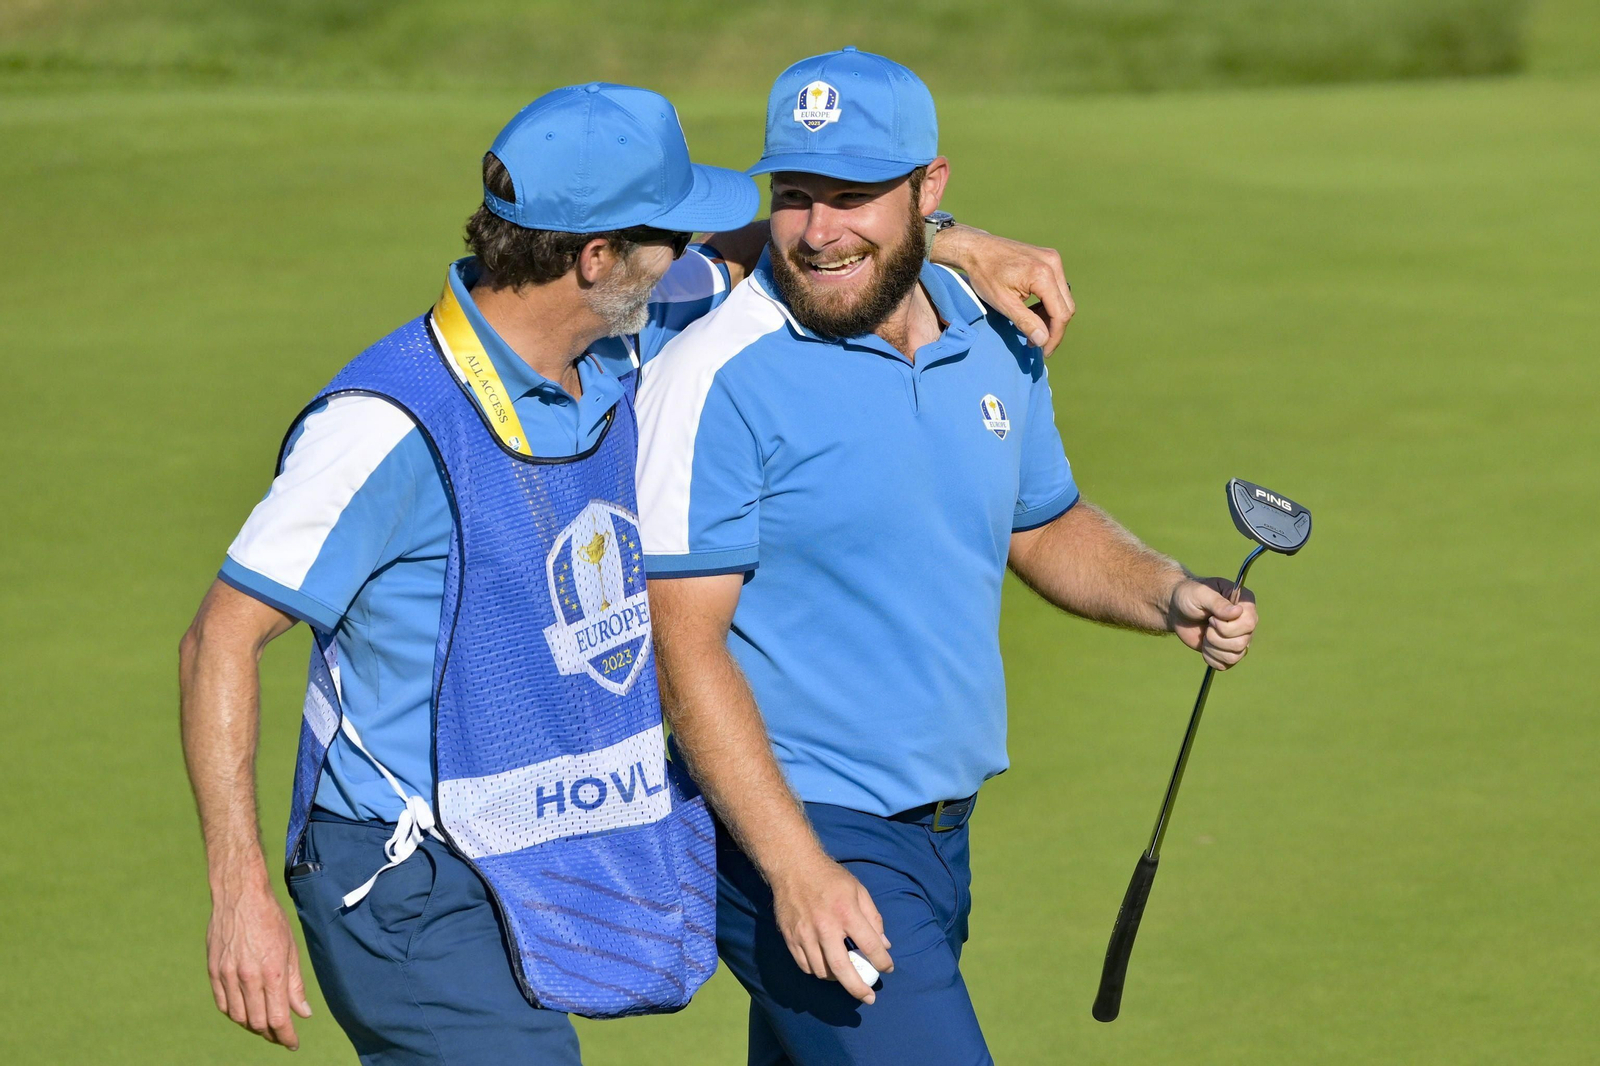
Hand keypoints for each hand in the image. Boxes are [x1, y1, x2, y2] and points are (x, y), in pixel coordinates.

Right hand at [207, 880, 312, 1048]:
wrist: (240, 896)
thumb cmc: (271, 919)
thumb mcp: (291, 950)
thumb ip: (295, 985)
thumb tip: (304, 1013)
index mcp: (272, 972)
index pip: (278, 1018)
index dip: (286, 1036)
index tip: (293, 1043)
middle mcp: (248, 977)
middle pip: (257, 1022)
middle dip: (271, 1034)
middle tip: (280, 1035)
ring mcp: (227, 975)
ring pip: (238, 1017)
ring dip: (252, 1026)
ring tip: (264, 1025)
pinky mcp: (213, 971)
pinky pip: (223, 1004)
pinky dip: (235, 1014)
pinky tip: (245, 1012)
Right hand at [770, 853, 893, 1004]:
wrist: (793, 866)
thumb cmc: (830, 878)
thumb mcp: (858, 890)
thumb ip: (873, 918)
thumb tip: (884, 945)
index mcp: (846, 912)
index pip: (869, 945)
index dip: (882, 961)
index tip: (887, 968)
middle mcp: (824, 926)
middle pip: (841, 968)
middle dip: (857, 987)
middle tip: (869, 998)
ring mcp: (804, 933)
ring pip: (821, 970)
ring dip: (837, 979)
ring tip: (846, 976)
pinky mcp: (790, 937)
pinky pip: (804, 965)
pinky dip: (817, 971)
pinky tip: (826, 967)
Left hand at [931, 226, 1074, 354]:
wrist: (976, 248)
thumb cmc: (985, 274)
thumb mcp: (1003, 303)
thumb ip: (1025, 322)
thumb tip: (1043, 341)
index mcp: (1043, 274)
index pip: (1060, 314)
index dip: (1055, 337)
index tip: (1045, 352)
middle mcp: (1053, 263)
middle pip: (1066, 307)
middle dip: (1053, 329)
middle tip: (1036, 342)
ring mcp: (1053, 259)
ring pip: (1063, 298)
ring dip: (1051, 317)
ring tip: (1032, 328)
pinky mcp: (1049, 258)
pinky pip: (1057, 287)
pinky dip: (1049, 303)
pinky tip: (1033, 312)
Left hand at [1168, 577, 1258, 669]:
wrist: (1176, 610)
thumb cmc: (1189, 596)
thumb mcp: (1201, 594)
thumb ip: (1218, 603)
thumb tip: (1237, 612)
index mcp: (1244, 603)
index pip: (1249, 623)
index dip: (1228, 626)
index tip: (1211, 618)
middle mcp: (1246, 621)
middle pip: (1242, 642)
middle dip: (1217, 637)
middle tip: (1207, 625)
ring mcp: (1239, 637)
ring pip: (1235, 655)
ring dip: (1213, 647)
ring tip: (1205, 635)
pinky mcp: (1228, 651)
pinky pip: (1227, 664)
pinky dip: (1211, 657)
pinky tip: (1204, 645)